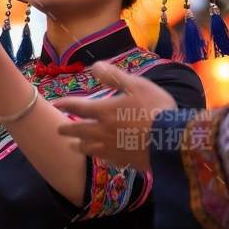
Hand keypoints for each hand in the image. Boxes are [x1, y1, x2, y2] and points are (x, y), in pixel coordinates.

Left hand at [51, 60, 177, 172]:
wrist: (172, 141)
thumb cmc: (155, 109)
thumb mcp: (136, 85)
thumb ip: (114, 76)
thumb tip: (94, 66)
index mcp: (104, 111)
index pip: (78, 107)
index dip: (65, 104)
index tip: (56, 104)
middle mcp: (102, 132)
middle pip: (78, 131)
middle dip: (67, 129)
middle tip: (59, 130)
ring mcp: (111, 149)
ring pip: (88, 148)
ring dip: (78, 146)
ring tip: (73, 146)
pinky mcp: (123, 162)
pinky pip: (104, 160)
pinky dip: (98, 157)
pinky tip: (99, 156)